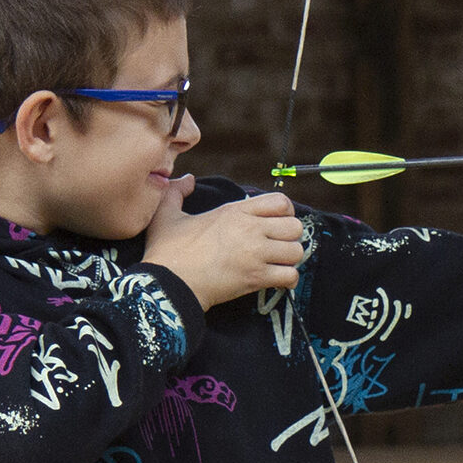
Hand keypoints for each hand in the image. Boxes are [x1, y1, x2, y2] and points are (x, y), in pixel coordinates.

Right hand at [144, 182, 304, 309]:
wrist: (167, 283)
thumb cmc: (167, 251)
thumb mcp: (166, 214)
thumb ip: (176, 191)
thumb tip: (186, 179)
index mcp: (235, 211)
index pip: (281, 202)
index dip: (285, 213)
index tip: (275, 224)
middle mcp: (250, 229)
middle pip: (295, 227)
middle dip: (290, 238)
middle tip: (277, 246)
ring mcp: (255, 253)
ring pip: (296, 251)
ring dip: (289, 259)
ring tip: (277, 264)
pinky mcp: (256, 277)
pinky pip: (290, 275)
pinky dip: (288, 280)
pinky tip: (277, 281)